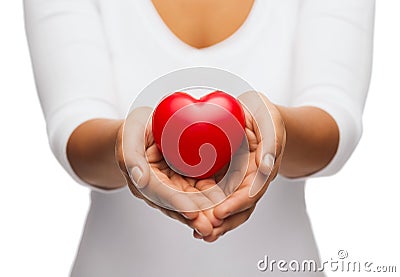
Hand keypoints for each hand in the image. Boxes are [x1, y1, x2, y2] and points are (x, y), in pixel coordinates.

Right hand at [115, 107, 224, 236]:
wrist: (145, 128)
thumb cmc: (136, 129)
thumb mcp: (130, 135)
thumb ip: (132, 157)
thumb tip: (141, 180)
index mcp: (142, 177)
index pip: (159, 192)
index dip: (175, 202)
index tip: (191, 212)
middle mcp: (158, 186)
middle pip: (177, 203)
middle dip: (194, 216)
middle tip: (210, 226)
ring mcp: (172, 183)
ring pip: (190, 200)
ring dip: (204, 212)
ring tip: (219, 222)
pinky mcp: (185, 178)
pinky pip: (199, 189)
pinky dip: (211, 198)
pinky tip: (225, 204)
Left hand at [195, 91, 285, 241]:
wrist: (256, 118)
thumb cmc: (263, 117)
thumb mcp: (269, 121)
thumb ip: (270, 141)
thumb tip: (265, 166)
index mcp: (261, 169)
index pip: (251, 191)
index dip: (236, 204)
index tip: (220, 212)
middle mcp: (249, 180)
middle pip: (239, 207)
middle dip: (223, 221)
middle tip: (206, 231)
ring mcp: (237, 181)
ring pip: (227, 206)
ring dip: (215, 222)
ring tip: (198, 232)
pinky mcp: (223, 179)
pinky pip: (215, 196)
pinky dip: (205, 209)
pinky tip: (192, 220)